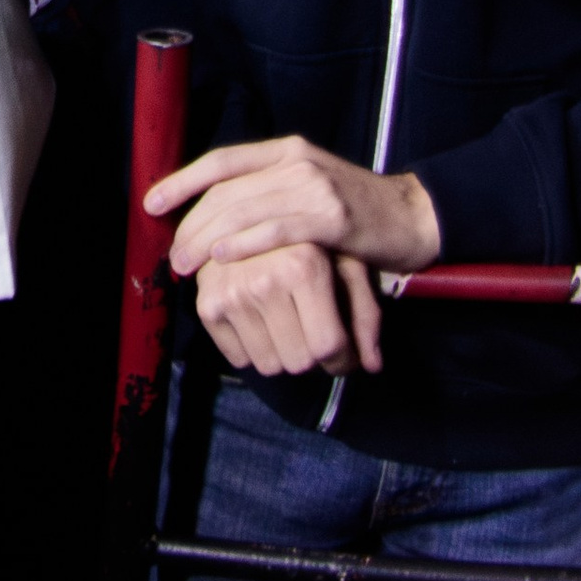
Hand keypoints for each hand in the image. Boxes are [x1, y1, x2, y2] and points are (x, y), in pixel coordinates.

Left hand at [147, 134, 439, 284]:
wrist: (413, 218)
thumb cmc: (354, 213)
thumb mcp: (307, 190)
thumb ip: (268, 194)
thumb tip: (215, 217)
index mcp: (286, 151)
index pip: (222, 161)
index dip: (182, 180)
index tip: (151, 202)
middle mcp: (297, 161)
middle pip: (227, 190)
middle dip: (191, 222)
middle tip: (172, 253)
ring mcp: (316, 186)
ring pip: (246, 210)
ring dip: (208, 239)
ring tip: (186, 263)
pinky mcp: (334, 217)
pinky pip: (279, 229)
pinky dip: (246, 243)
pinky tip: (224, 257)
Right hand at [187, 240, 385, 376]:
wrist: (250, 213)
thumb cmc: (313, 242)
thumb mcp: (348, 267)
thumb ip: (366, 315)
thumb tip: (374, 367)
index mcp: (304, 266)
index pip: (328, 345)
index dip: (343, 361)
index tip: (345, 356)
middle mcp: (264, 279)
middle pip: (299, 361)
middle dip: (313, 357)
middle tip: (313, 334)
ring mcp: (231, 293)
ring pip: (269, 365)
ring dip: (283, 355)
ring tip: (288, 327)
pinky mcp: (206, 304)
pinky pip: (238, 359)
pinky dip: (253, 351)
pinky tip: (261, 324)